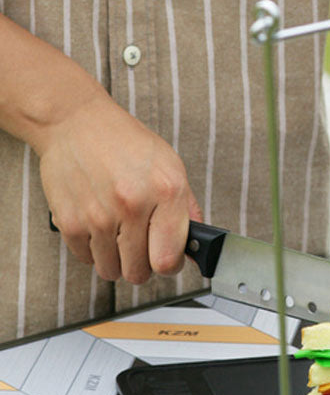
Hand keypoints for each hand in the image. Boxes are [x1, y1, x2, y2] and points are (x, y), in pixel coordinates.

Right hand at [38, 93, 201, 283]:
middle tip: (143, 247)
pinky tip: (100, 227)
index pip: (168, 259)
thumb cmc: (126, 144)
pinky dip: (94, 250)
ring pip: (111, 271)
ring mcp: (98, 216)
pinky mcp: (69, 221)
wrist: (76, 122)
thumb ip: (187, 210)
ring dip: (117, 260)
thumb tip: (194, 247)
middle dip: (144, 265)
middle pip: (139, 272)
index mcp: (166, 191)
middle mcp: (132, 205)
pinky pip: (87, 259)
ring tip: (120, 235)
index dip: (170, 265)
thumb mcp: (171, 167)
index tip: (168, 260)